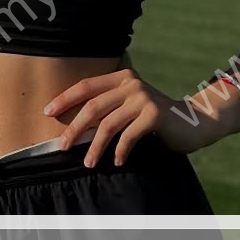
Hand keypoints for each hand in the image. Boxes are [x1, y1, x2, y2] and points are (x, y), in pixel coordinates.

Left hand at [44, 66, 203, 166]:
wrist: (191, 122)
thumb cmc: (153, 119)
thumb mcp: (129, 106)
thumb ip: (109, 108)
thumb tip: (73, 127)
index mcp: (122, 77)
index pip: (86, 86)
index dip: (65, 98)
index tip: (48, 112)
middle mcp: (131, 83)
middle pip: (93, 106)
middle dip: (74, 127)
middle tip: (61, 146)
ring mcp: (143, 97)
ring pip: (108, 123)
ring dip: (95, 146)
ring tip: (88, 163)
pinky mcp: (154, 114)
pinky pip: (128, 136)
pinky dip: (119, 151)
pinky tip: (116, 161)